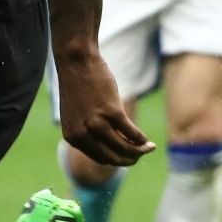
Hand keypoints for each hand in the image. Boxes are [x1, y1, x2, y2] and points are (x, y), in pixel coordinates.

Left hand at [56, 49, 152, 166]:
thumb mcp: (77, 114)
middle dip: (130, 159)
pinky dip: (142, 139)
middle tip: (141, 155)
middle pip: (112, 157)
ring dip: (139, 151)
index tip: (127, 156)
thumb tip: (113, 144)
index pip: (99, 158)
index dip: (116, 159)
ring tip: (149, 148)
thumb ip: (89, 131)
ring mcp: (97, 124)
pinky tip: (147, 140)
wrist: (75, 62)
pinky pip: (132, 133)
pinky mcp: (112, 112)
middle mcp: (83, 134)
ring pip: (124, 148)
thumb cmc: (78, 86)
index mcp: (72, 137)